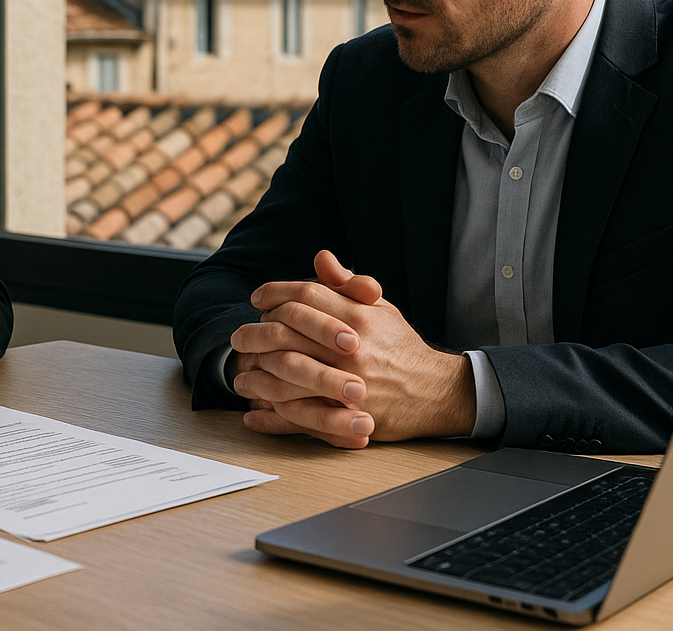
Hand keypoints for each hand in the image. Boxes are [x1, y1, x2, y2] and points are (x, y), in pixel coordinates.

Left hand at [230, 250, 475, 444]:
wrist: (434, 393)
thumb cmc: (401, 347)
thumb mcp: (380, 309)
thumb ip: (347, 285)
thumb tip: (321, 258)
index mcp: (358, 317)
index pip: (306, 295)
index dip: (276, 292)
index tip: (258, 298)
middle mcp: (350, 348)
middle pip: (288, 331)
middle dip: (256, 332)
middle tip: (239, 336)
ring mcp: (346, 383)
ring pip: (286, 372)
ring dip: (257, 372)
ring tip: (240, 372)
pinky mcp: (345, 415)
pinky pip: (298, 415)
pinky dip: (272, 414)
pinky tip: (254, 411)